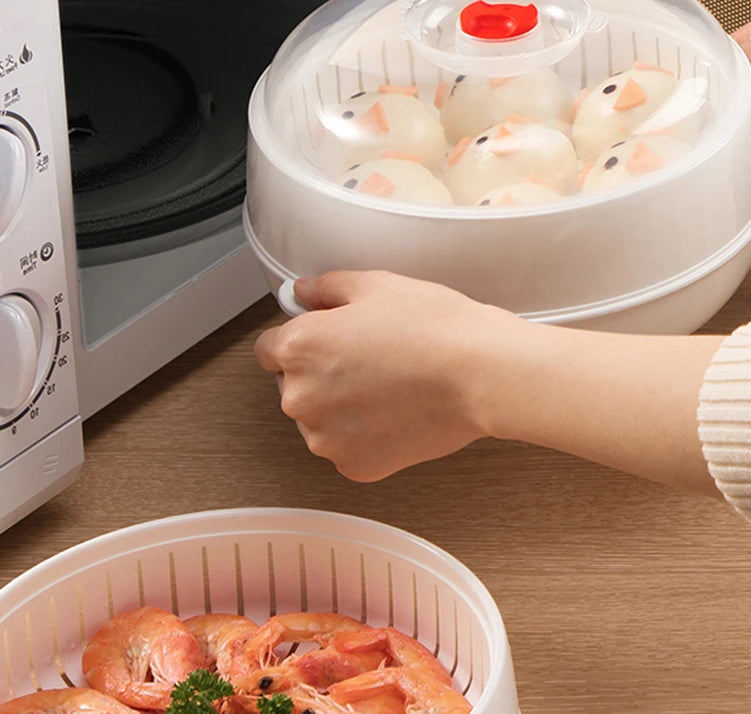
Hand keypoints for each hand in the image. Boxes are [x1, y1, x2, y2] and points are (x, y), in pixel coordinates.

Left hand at [253, 270, 522, 480]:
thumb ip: (325, 288)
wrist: (479, 373)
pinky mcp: (355, 466)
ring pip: (320, 418)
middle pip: (294, 384)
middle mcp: (300, 398)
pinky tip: (397, 410)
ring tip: (389, 383)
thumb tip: (301, 292)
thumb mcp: (375, 285)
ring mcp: (326, 439)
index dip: (300, 338)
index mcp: (298, 348)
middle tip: (370, 356)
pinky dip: (365, 433)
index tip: (327, 337)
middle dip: (320, 372)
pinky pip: (347, 446)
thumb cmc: (432, 326)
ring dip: (340, 405)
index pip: (269, 349)